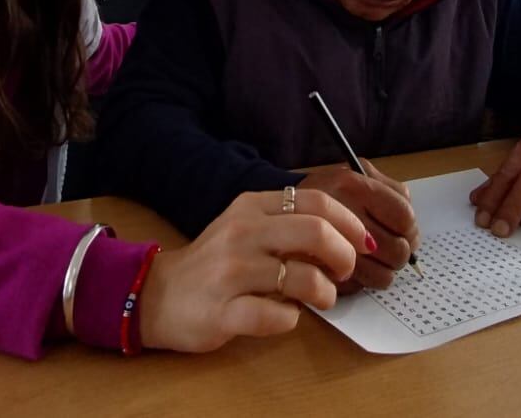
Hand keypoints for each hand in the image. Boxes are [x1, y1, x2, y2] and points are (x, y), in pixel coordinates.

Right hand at [138, 188, 369, 352]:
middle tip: (345, 273)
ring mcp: (230, 273)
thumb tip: (347, 235)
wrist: (156, 296)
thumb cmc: (213, 264)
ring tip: (320, 299)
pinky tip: (284, 315)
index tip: (363, 243)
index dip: (349, 222)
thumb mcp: (246, 228)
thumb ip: (288, 225)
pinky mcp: (222, 313)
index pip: (315, 200)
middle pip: (316, 233)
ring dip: (325, 293)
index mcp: (251, 207)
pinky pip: (278, 317)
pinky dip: (292, 319)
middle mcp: (241, 233)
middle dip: (345, 256)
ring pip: (304, 278)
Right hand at [297, 161, 417, 289]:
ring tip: (372, 265)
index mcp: (349, 184)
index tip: (404, 232)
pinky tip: (348, 271)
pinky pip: (356, 290)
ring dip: (382, 274)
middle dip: (399, 255)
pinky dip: (358, 284)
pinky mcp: (314, 275)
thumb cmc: (323, 194)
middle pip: (397, 249)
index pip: (403, 215)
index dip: (410, 229)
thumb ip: (388, 191)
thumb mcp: (354, 175)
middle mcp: (336, 213)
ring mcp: (324, 249)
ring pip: (381, 276)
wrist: (271, 213)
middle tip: (389, 252)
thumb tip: (411, 230)